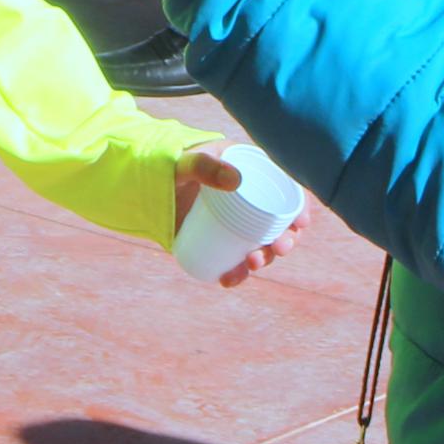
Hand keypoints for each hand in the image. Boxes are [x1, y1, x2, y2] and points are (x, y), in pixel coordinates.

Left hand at [174, 148, 306, 288]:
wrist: (142, 184)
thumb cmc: (170, 165)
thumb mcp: (185, 163)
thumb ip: (205, 165)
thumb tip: (236, 180)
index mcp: (249, 172)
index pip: (284, 190)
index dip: (299, 207)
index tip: (301, 222)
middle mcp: (247, 200)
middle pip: (278, 224)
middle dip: (286, 241)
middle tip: (278, 249)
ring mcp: (233, 222)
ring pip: (259, 245)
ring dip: (263, 259)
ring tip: (250, 264)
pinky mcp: (219, 239)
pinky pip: (234, 259)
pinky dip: (235, 273)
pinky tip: (229, 280)